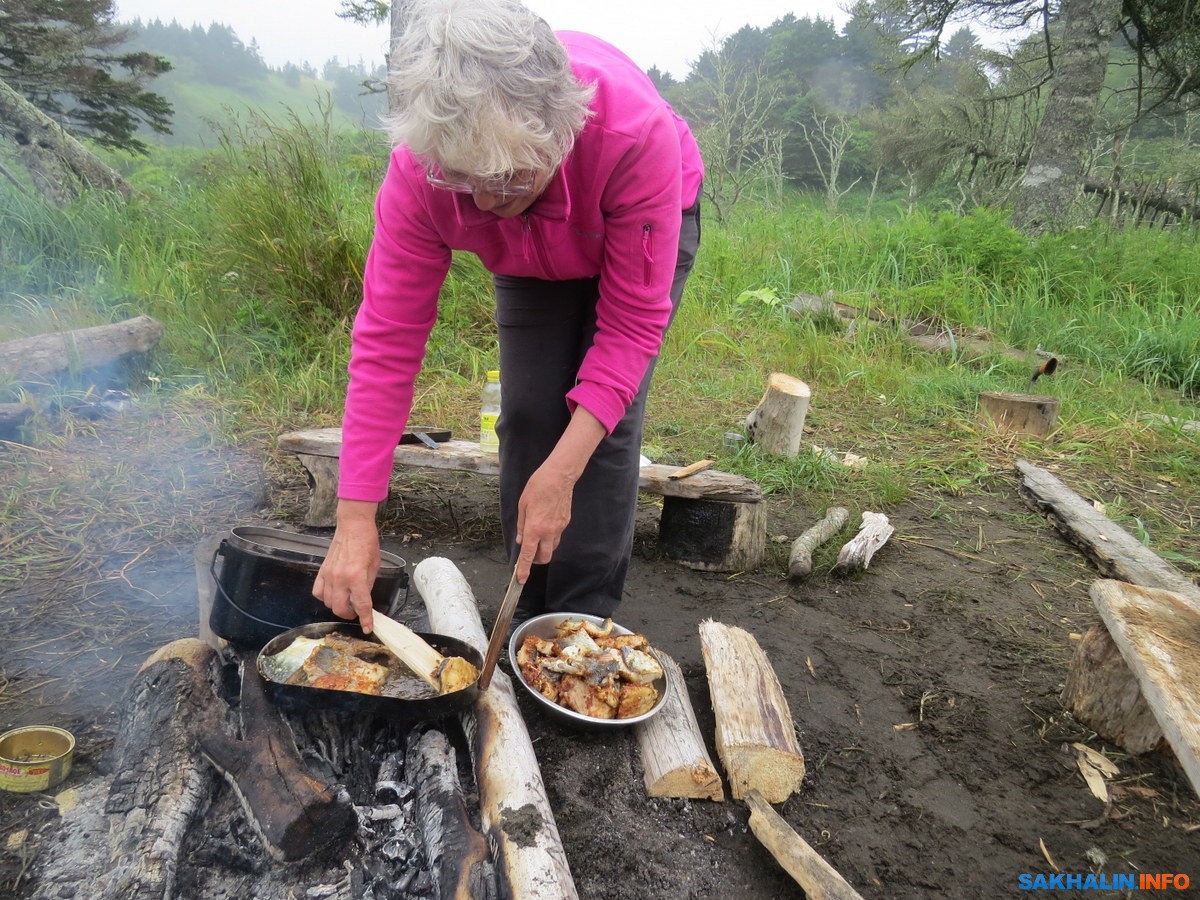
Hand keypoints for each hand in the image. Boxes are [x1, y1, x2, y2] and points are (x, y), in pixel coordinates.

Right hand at [312, 499, 381, 632]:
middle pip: (340, 608)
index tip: (367, 627)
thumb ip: (368, 585)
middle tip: (356, 612)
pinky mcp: (322, 571)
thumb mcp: (374, 566)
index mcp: (356, 577)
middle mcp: (340, 578)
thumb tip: (364, 600)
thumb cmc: (367, 543)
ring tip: (347, 602)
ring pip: (328, 603)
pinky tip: (333, 594)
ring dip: (338, 606)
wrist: (353, 526)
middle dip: (350, 615)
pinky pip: (317, 591)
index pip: (361, 604)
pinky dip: (325, 597)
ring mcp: (328, 575)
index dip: (365, 619)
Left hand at [512, 406, 605, 581]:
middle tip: (529, 554)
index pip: (528, 555)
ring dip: (543, 549)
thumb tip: (520, 539)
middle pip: (544, 557)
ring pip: (552, 548)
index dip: (524, 569)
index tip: (521, 579)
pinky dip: (550, 536)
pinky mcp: (565, 523)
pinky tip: (546, 524)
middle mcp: (548, 532)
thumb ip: (521, 525)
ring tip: (536, 537)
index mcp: (534, 528)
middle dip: (536, 560)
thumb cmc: (538, 487)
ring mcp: (559, 528)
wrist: (559, 476)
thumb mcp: (522, 505)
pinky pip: (557, 536)